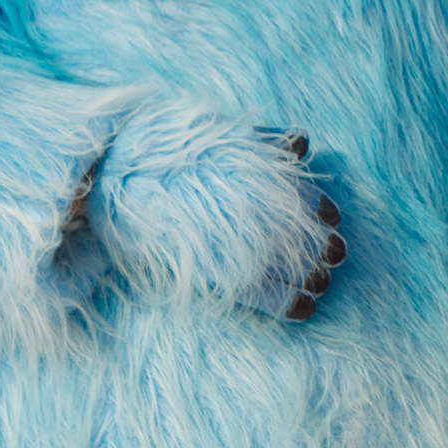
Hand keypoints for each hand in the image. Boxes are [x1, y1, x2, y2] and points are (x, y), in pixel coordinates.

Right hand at [87, 106, 344, 322]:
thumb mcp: (221, 138)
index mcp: (263, 178)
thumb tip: (302, 141)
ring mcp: (244, 246)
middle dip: (326, 248)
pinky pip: (272, 299)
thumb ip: (264, 141)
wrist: (115, 178)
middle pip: (312, 237)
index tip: (331, 221)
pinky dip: (293, 305)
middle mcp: (261, 213)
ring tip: (321, 282)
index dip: (324, 212)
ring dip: (316, 277)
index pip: (311, 199)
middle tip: (332, 255)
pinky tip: (305, 309)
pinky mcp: (224, 277)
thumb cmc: (167, 153)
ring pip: (299, 270)